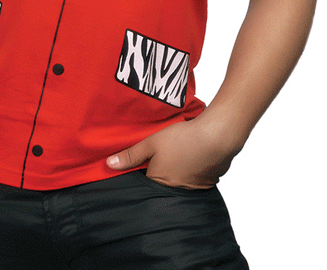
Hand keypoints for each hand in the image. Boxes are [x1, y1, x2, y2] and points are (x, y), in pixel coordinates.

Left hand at [106, 115, 239, 189]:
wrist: (217, 136)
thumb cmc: (182, 139)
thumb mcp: (151, 142)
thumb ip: (130, 155)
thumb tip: (108, 165)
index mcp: (160, 183)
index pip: (145, 182)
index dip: (142, 169)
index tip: (142, 159)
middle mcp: (177, 190)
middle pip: (162, 182)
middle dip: (160, 169)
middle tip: (161, 154)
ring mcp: (194, 187)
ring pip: (179, 180)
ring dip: (177, 169)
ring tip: (177, 152)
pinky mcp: (208, 181)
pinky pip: (194, 177)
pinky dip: (191, 167)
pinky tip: (191, 153)